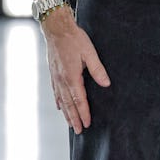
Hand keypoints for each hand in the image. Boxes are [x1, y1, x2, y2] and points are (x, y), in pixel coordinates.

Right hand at [41, 10, 109, 132]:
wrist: (56, 28)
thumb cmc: (74, 38)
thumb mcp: (90, 52)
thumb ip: (98, 69)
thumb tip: (106, 84)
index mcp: (72, 76)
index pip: (79, 100)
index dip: (84, 113)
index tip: (87, 124)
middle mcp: (62, 79)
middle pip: (69, 104)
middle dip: (74, 118)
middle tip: (79, 131)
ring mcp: (55, 77)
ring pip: (61, 100)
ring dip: (66, 113)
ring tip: (70, 124)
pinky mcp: (53, 73)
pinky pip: (55, 92)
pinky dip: (58, 101)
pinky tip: (59, 107)